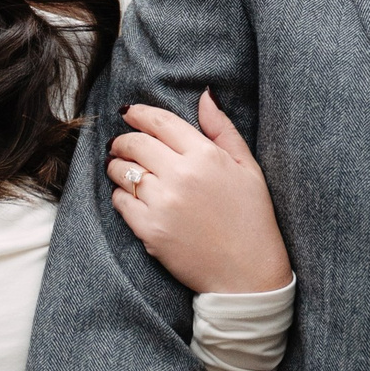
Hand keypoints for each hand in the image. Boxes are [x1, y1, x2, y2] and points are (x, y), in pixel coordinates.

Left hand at [107, 91, 291, 295]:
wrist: (247, 274)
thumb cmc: (252, 219)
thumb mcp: (248, 167)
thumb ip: (222, 129)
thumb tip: (204, 96)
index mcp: (206, 156)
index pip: (160, 122)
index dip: (139, 114)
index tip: (129, 113)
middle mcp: (181, 175)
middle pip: (135, 144)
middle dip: (123, 140)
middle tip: (120, 144)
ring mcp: (163, 203)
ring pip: (122, 172)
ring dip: (117, 166)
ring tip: (121, 169)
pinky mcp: (149, 230)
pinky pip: (120, 202)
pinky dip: (120, 195)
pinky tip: (130, 197)